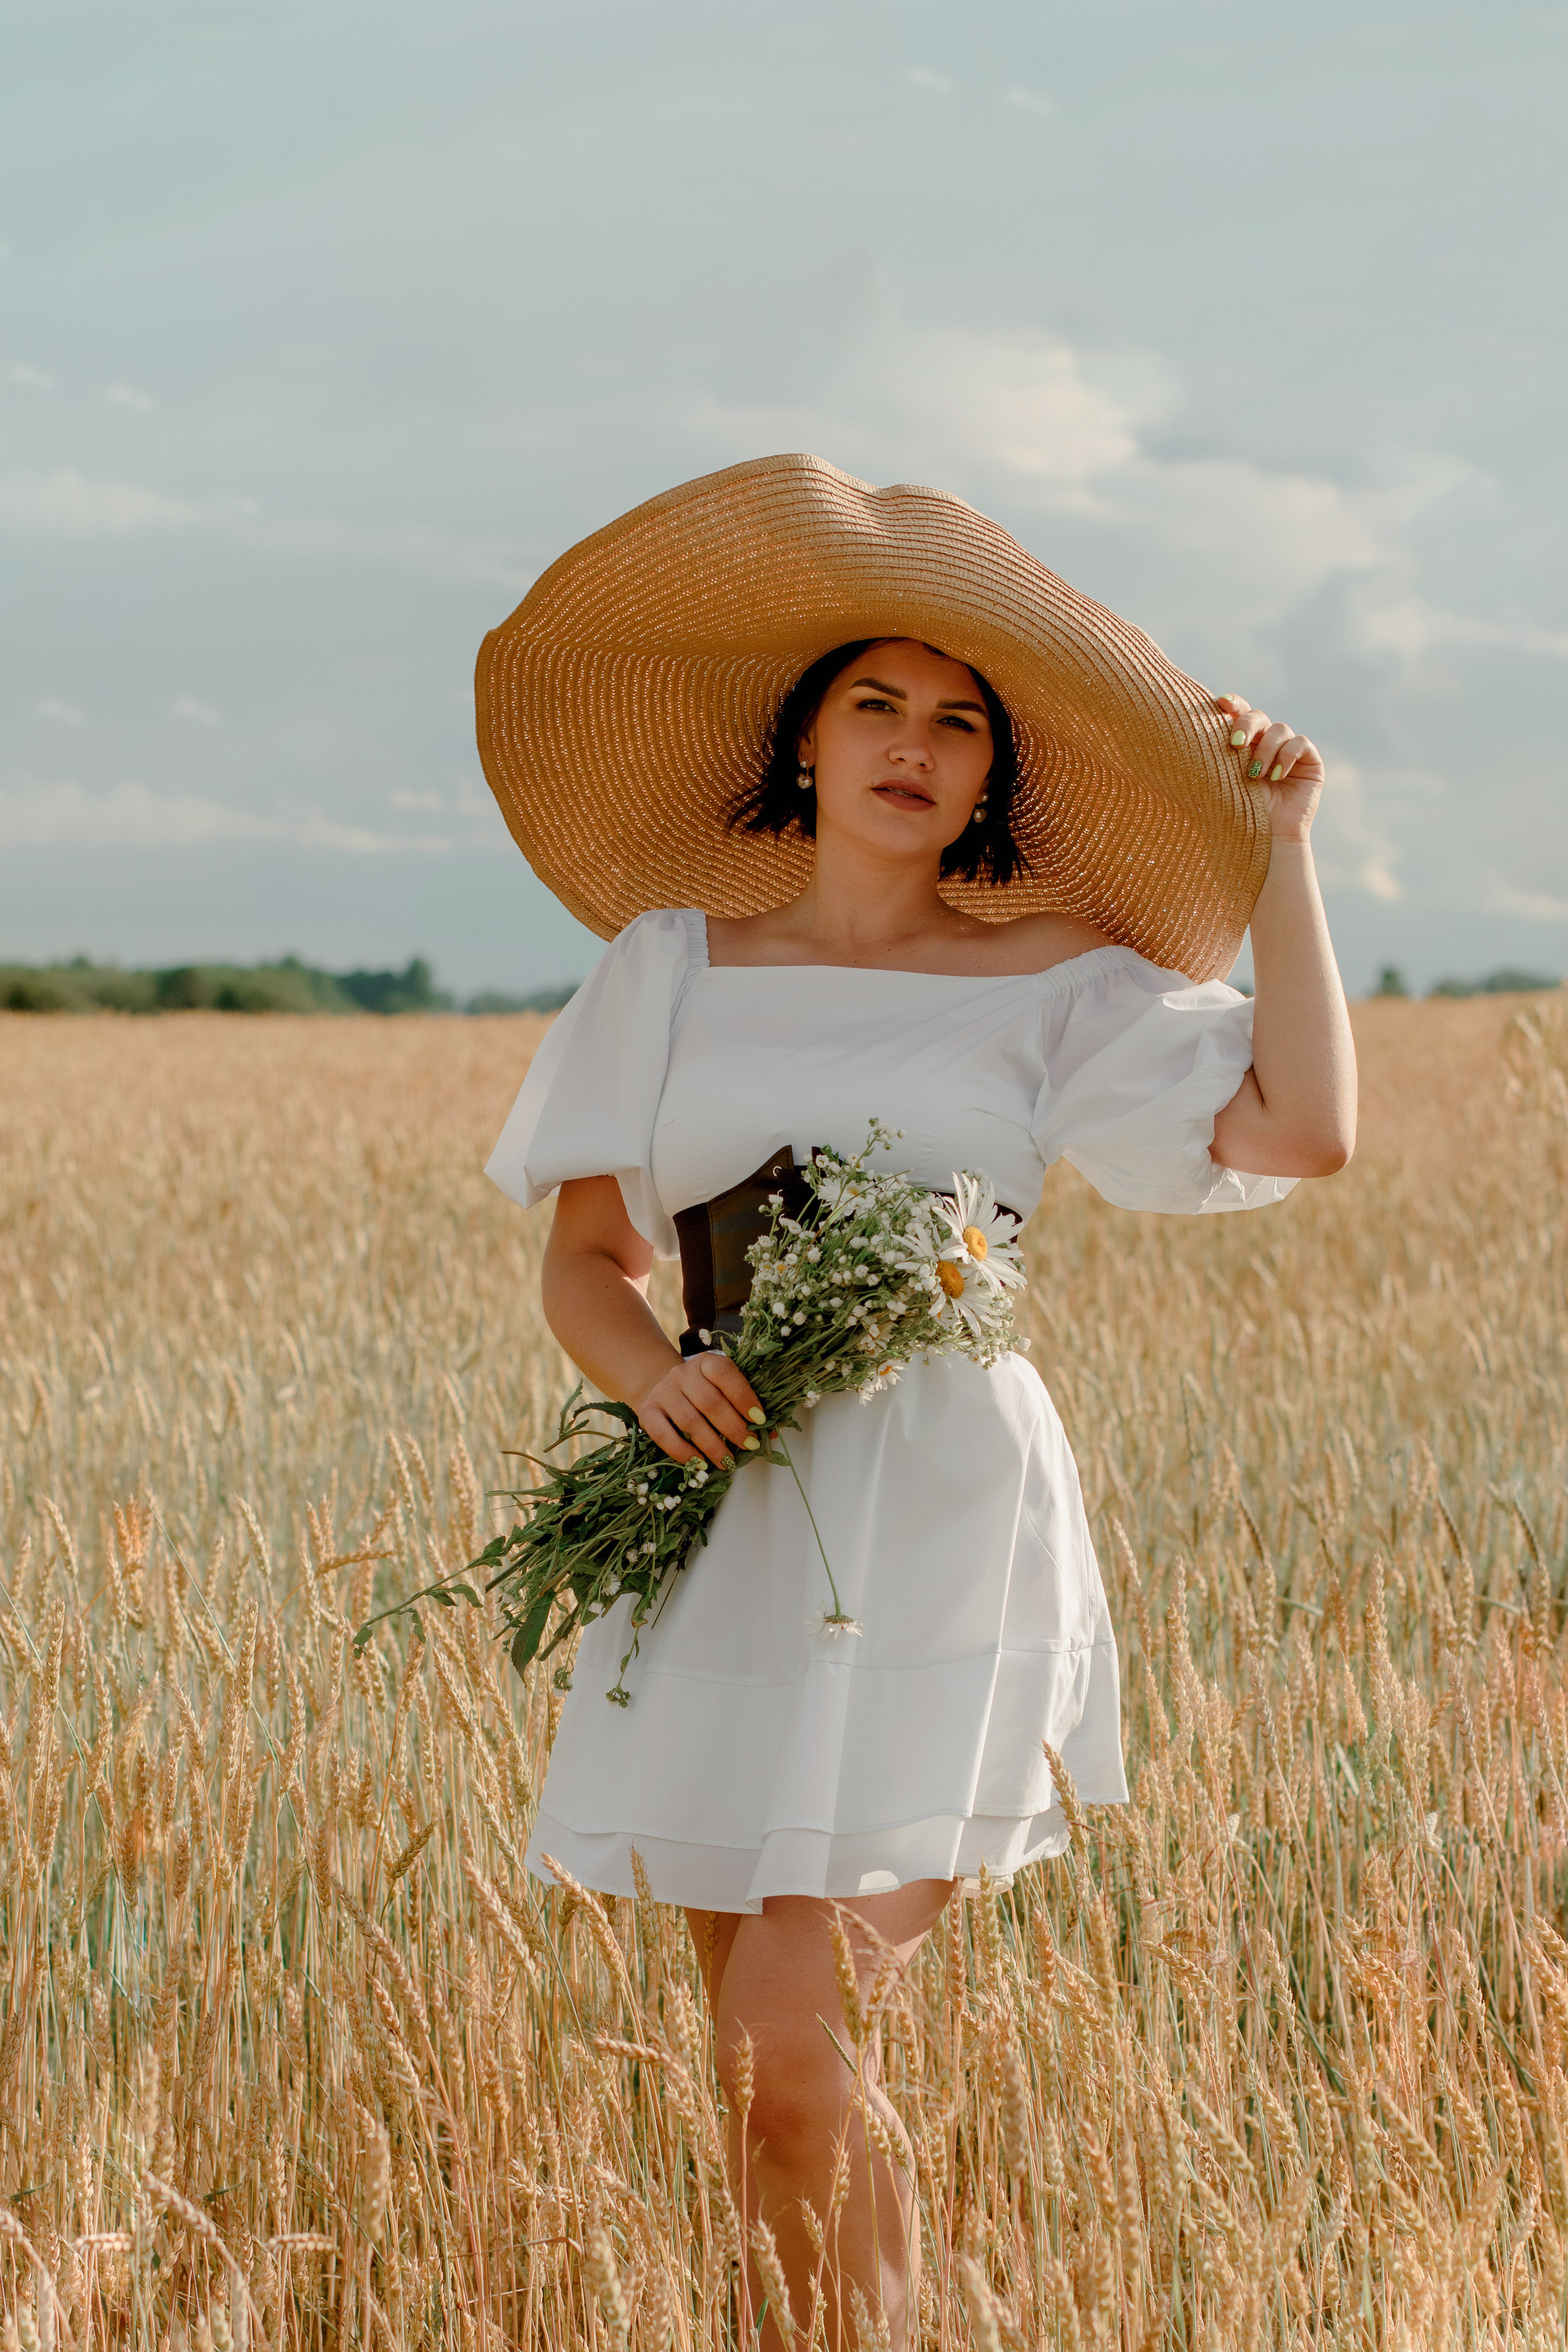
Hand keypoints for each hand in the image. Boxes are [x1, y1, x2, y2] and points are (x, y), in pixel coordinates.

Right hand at [636, 1350, 765, 1467]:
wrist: (662, 1388)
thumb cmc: (703, 1392)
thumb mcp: (723, 1389)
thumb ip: (745, 1406)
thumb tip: (770, 1432)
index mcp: (706, 1362)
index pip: (725, 1374)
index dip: (744, 1397)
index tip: (760, 1419)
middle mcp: (682, 1374)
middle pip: (709, 1402)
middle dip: (733, 1427)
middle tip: (749, 1445)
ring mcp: (663, 1392)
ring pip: (689, 1421)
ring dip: (712, 1445)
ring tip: (728, 1461)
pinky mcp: (647, 1412)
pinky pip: (664, 1435)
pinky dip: (684, 1452)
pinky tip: (701, 1463)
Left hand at [1215, 694, 1323, 842]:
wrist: (1267, 841)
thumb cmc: (1240, 815)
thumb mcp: (1225, 780)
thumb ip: (1221, 753)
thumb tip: (1209, 718)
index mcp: (1244, 747)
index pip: (1239, 716)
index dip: (1233, 705)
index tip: (1220, 702)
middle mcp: (1266, 745)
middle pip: (1258, 717)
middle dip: (1246, 725)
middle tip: (1235, 745)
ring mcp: (1289, 752)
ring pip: (1279, 729)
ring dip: (1266, 750)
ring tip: (1256, 775)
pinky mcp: (1310, 762)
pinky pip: (1300, 742)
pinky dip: (1288, 755)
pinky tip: (1278, 775)